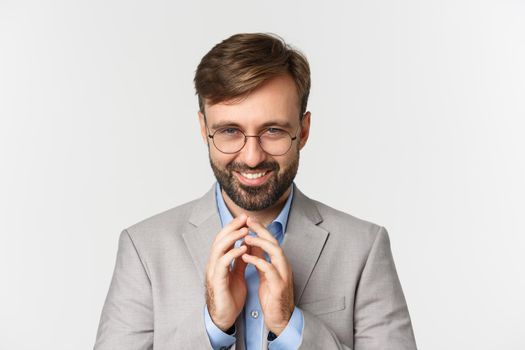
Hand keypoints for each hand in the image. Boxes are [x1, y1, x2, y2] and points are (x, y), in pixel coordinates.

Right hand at [205, 214, 249, 330]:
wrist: (224, 318)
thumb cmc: (230, 297)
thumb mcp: (237, 275)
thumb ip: (240, 261)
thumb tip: (247, 247)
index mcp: (219, 262)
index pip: (224, 239)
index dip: (233, 227)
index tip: (245, 218)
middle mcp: (213, 264)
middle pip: (219, 239)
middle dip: (232, 227)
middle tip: (244, 218)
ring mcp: (213, 272)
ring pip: (218, 248)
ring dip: (232, 237)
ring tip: (245, 230)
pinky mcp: (217, 281)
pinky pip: (223, 264)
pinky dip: (233, 254)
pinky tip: (243, 249)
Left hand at [241, 217, 294, 335]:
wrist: (281, 320)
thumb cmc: (273, 297)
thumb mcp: (265, 275)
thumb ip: (261, 260)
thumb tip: (253, 245)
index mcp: (280, 263)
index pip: (271, 241)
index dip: (261, 230)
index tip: (248, 220)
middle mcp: (284, 266)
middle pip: (275, 242)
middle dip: (261, 231)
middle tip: (248, 222)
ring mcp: (283, 275)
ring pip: (276, 252)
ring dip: (261, 243)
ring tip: (247, 237)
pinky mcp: (279, 286)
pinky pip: (269, 269)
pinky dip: (258, 261)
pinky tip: (246, 257)